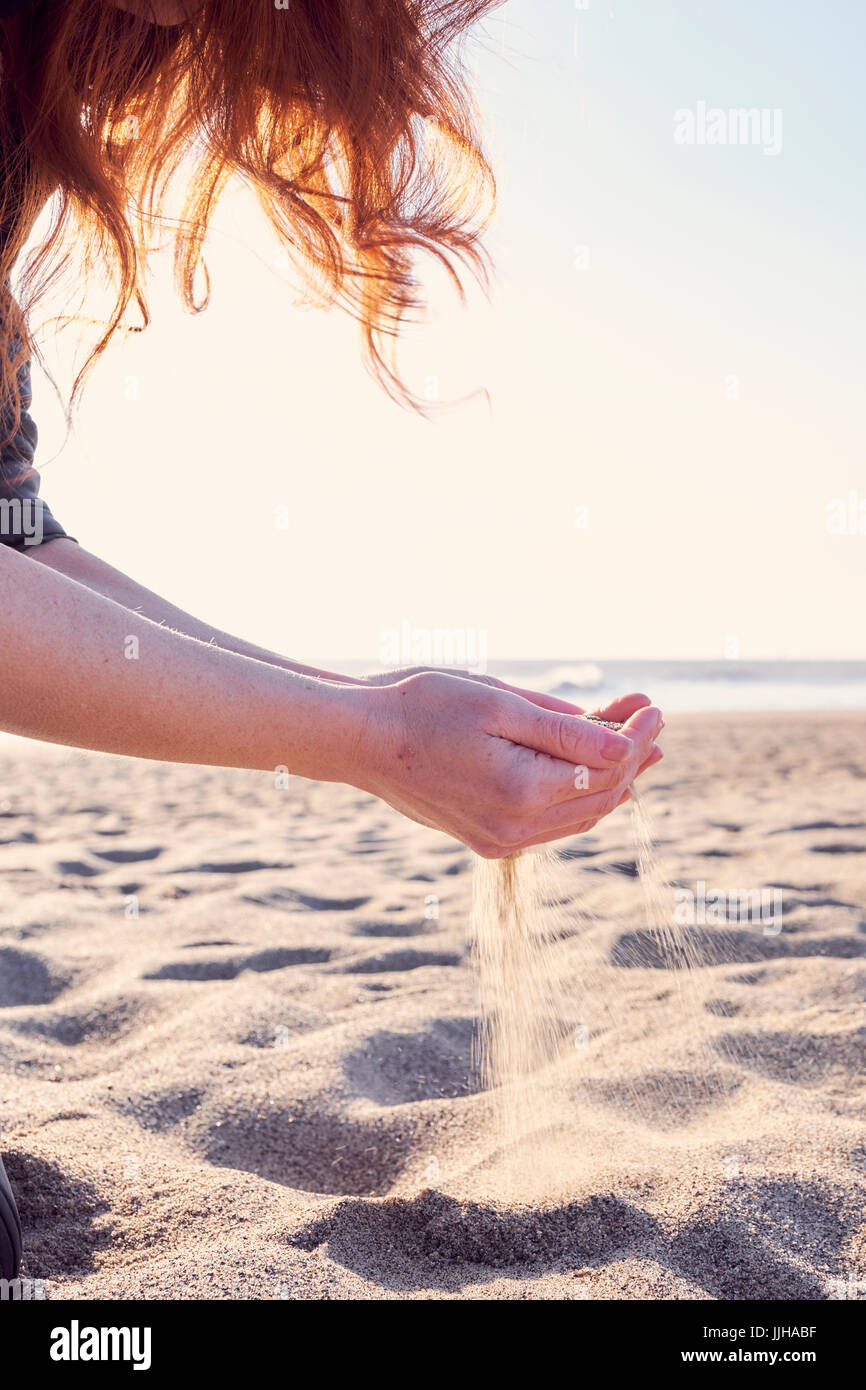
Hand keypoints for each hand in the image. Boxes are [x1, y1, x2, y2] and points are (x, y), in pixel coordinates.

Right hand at [357, 671, 662, 857]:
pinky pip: (553, 825)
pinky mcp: (488, 840)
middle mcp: (515, 827)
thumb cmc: (423, 707)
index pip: (607, 768)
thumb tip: (623, 743)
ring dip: (612, 779)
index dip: (638, 736)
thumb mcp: (498, 702)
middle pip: (602, 797)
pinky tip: (588, 770)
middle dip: (632, 755)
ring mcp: (500, 839)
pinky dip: (579, 797)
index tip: (652, 705)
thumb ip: (563, 728)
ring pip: (581, 816)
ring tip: (633, 742)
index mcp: (521, 790)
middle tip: (647, 717)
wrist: (361, 740)